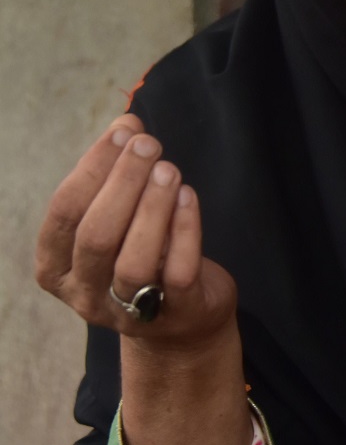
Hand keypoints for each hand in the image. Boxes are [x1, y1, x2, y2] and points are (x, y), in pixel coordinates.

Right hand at [35, 115, 236, 346]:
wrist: (181, 320)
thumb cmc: (140, 253)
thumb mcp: (118, 217)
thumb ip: (116, 173)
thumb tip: (127, 125)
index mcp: (57, 266)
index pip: (63, 213)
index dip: (92, 168)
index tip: (122, 133)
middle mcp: (85, 294)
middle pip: (95, 236)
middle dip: (122, 182)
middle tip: (148, 145)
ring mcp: (129, 311)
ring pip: (132, 261)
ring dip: (151, 208)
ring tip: (169, 170)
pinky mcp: (175, 314)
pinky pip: (176, 273)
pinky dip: (184, 230)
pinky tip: (188, 197)